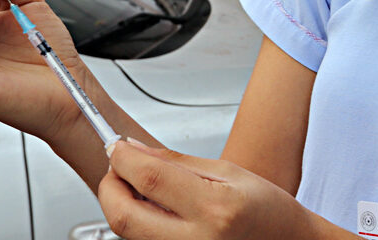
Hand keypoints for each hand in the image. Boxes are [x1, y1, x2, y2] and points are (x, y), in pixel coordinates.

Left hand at [99, 141, 349, 239]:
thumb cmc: (267, 212)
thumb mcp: (228, 172)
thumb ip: (176, 162)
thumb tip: (135, 150)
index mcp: (216, 209)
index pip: (149, 178)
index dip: (123, 158)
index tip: (117, 146)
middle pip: (123, 217)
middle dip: (110, 187)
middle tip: (117, 168)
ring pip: (127, 234)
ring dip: (121, 206)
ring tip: (138, 188)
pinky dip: (137, 224)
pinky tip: (151, 211)